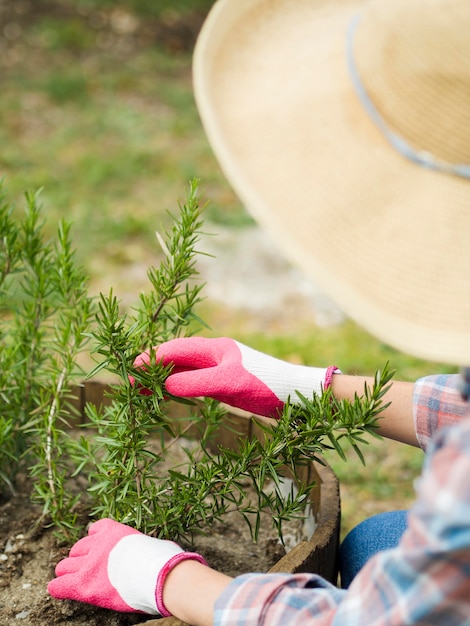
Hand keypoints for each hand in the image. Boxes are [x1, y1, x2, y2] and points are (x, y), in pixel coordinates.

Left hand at [47, 518, 206, 615]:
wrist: (160, 576)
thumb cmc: (163, 562)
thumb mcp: (150, 543)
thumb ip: (139, 546)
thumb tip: (157, 553)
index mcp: (113, 530)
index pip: (94, 530)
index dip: (95, 541)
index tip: (100, 550)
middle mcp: (98, 543)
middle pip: (77, 548)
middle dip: (80, 558)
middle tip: (88, 569)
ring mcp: (89, 562)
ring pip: (64, 565)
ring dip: (68, 571)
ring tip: (73, 579)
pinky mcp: (83, 582)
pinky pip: (59, 584)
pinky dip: (58, 587)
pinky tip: (59, 589)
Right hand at [133, 337, 337, 417]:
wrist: (298, 396)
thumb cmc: (267, 385)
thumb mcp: (228, 384)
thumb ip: (195, 383)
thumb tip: (165, 384)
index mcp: (215, 348)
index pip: (175, 349)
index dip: (152, 358)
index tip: (132, 369)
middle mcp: (215, 356)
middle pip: (176, 358)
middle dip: (153, 368)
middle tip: (130, 383)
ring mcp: (220, 370)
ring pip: (184, 371)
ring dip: (163, 379)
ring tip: (140, 391)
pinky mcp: (226, 384)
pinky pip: (194, 382)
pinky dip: (178, 387)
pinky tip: (168, 395)